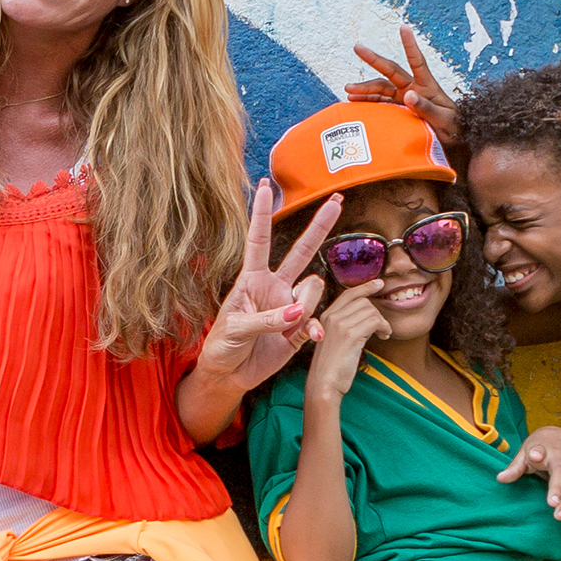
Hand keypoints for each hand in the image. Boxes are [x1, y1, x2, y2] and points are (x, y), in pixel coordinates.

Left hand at [195, 180, 342, 391]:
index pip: (258, 239)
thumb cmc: (222, 346)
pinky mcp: (299, 329)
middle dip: (319, 226)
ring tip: (291, 325)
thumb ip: (266, 319)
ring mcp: (289, 306)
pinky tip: (314, 336)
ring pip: (313, 289)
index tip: (265, 185)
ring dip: (306, 305)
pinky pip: (317, 321)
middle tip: (338, 199)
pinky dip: (316, 328)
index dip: (262, 213)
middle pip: (301, 251)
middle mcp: (274, 287)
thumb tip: (298, 313)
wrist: (228, 375)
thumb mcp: (235, 329)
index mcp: (251, 279)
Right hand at [306, 282, 390, 397]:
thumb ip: (345, 327)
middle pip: (363, 301)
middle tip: (382, 326)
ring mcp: (339, 324)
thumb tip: (367, 317)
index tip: (379, 284)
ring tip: (383, 333)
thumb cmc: (331, 368)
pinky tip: (384, 336)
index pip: (348, 294)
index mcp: (325, 316)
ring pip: (371, 310)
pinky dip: (384, 327)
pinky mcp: (349, 334)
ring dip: (382, 321)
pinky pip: (375, 321)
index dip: (365, 287)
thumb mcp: (334, 342)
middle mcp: (331, 316)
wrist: (323, 384)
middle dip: (377, 312)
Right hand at [344, 24, 459, 144]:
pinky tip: (354, 101)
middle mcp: (412, 87)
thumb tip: (408, 94)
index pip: (417, 61)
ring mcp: (403, 98)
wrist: (452, 138)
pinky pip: (379, 103)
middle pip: (389, 71)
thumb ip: (426, 107)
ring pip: (380, 88)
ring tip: (348, 90)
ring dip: (364, 88)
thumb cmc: (453, 126)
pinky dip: (366, 101)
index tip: (404, 28)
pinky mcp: (397, 110)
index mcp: (426, 85)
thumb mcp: (444, 118)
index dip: (410, 45)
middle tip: (357, 47)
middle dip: (373, 59)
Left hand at [497, 425, 560, 519]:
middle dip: (557, 489)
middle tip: (552, 505)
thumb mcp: (523, 454)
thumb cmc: (536, 448)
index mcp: (542, 449)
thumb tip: (499, 479)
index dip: (537, 454)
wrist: (557, 434)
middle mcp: (560, 455)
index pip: (539, 451)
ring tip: (560, 515)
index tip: (534, 456)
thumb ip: (514, 468)